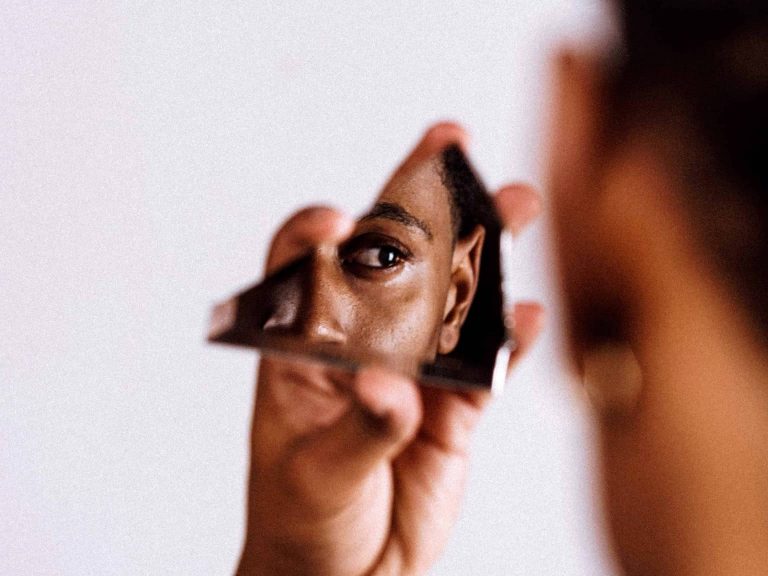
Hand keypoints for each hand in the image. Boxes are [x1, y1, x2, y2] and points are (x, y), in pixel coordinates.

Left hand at [237, 124, 543, 575]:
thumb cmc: (300, 522)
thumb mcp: (313, 475)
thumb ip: (359, 428)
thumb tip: (390, 388)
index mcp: (304, 350)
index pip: (304, 268)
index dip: (318, 231)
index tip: (340, 221)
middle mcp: (361, 346)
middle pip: (391, 257)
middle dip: (419, 201)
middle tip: (449, 146)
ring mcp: (412, 370)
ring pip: (451, 298)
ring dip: (483, 252)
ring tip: (514, 204)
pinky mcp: (454, 407)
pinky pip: (486, 363)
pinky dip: (509, 339)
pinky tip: (531, 314)